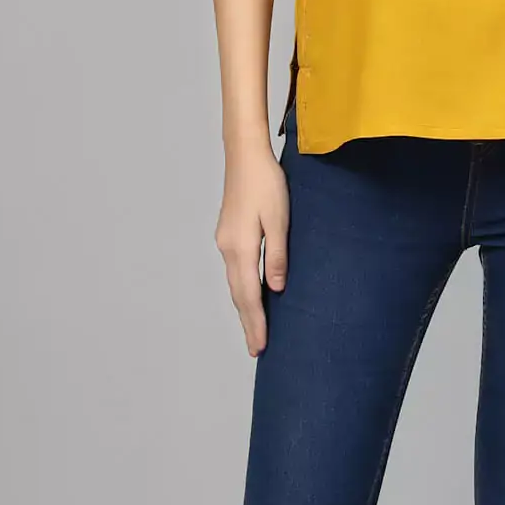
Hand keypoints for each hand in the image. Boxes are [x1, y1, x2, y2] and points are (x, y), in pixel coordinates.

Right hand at [215, 136, 289, 355]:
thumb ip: (277, 255)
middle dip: (248, 322)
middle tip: (256, 349)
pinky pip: (235, 271)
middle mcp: (227, 248)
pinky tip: (251, 295)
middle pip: (237, 295)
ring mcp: (225, 241)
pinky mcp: (228, 233)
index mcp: (240, 247)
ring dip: (244, 308)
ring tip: (254, 329)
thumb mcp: (279, 219)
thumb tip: (276, 288)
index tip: (260, 347)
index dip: (255, 323)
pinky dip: (242, 289)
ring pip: (234, 283)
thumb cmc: (267, 182)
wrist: (245, 154)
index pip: (248, 295)